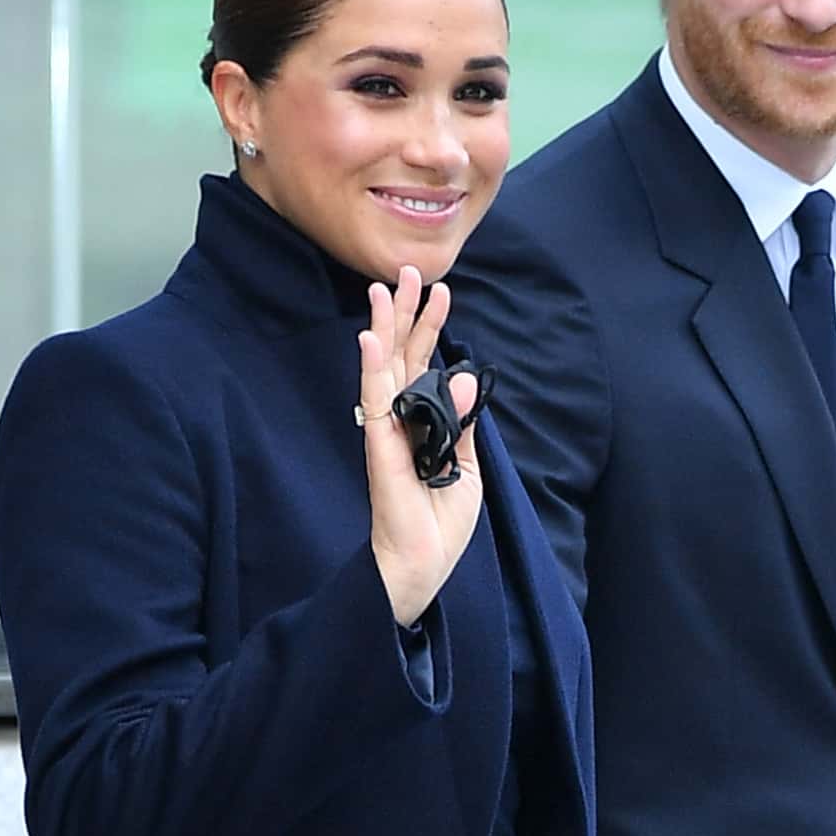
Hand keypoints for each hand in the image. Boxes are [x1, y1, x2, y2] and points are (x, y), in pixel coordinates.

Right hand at [360, 267, 481, 630]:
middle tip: (407, 271)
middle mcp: (401, 420)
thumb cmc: (440, 522)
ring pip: (385, 369)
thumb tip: (465, 376)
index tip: (442, 290)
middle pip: (402, 356)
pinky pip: (374, 404)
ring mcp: (388, 432)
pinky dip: (373, 371)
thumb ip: (462, 422)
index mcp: (423, 423)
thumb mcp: (466, 466)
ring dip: (385, 328)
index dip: (433, 328)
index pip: (425, 364)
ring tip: (384, 289)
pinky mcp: (381, 449)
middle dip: (406, 313)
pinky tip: (369, 340)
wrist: (424, 564)